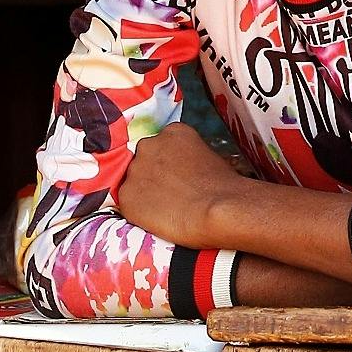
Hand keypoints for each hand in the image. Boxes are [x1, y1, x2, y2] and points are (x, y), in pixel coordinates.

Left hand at [121, 124, 251, 248]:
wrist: (220, 210)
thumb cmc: (225, 187)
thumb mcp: (210, 156)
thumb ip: (188, 156)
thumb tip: (185, 169)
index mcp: (171, 132)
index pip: (161, 145)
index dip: (168, 164)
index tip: (177, 176)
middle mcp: (148, 146)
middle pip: (143, 160)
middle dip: (153, 176)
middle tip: (170, 193)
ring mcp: (134, 171)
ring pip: (134, 182)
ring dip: (145, 194)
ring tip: (167, 209)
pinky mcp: (126, 197)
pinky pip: (128, 204)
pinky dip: (140, 213)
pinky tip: (160, 219)